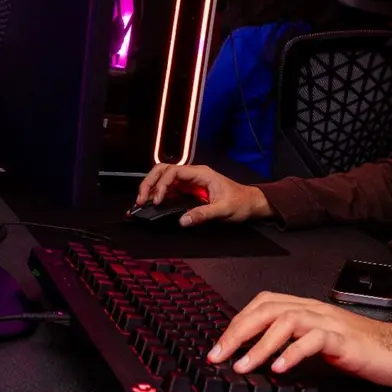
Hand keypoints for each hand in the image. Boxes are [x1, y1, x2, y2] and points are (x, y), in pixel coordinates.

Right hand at [134, 163, 272, 226]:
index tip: (157, 200)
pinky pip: (168, 190)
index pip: (174, 171)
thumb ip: (204, 214)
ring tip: (141, 202)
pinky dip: (157, 196)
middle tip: (140, 199)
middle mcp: (193, 175)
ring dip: (150, 188)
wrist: (251, 203)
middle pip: (163, 171)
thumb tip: (183, 220)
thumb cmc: (241, 202)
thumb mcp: (224, 209)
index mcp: (202, 173)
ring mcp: (190, 182)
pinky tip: (150, 205)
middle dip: (149, 183)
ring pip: (163, 179)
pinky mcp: (188, 191)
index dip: (162, 185)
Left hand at [207, 292, 391, 388]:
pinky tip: (281, 368)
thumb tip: (255, 362)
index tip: (219, 346)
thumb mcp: (315, 348)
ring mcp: (330, 322)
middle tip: (219, 355)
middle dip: (239, 331)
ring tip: (244, 366)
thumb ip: (290, 349)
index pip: (265, 303)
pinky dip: (294, 352)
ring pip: (289, 320)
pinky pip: (316, 339)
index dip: (238, 321)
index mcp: (308, 309)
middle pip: (270, 308)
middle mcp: (316, 310)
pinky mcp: (345, 339)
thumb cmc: (358, 350)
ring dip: (261, 344)